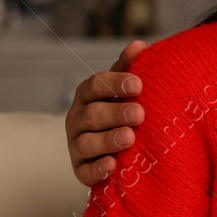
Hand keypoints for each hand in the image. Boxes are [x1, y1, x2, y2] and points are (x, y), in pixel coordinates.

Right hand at [66, 39, 146, 186]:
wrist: (119, 149)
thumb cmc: (123, 110)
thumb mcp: (126, 90)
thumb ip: (130, 68)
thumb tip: (139, 45)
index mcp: (89, 95)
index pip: (96, 85)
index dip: (115, 84)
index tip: (138, 84)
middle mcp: (78, 119)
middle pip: (92, 114)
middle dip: (115, 113)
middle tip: (139, 114)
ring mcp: (77, 145)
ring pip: (86, 143)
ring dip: (107, 140)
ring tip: (129, 138)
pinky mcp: (81, 169)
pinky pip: (84, 172)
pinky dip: (97, 170)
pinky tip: (112, 166)